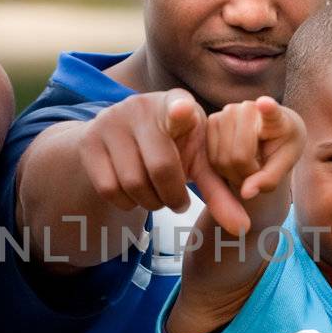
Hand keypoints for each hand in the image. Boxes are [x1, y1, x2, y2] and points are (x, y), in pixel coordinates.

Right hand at [78, 88, 249, 234]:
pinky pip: (108, 188)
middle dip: (172, 196)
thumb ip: (220, 192)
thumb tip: (242, 229)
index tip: (183, 112)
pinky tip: (135, 196)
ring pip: (132, 182)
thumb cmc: (175, 147)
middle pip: (160, 167)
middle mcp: (141, 106)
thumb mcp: (199, 162)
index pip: (178, 107)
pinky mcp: (89, 141)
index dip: (180, 112)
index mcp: (176, 103)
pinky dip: (126, 203)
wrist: (125, 135)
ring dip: (150, 202)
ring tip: (157, 196)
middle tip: (178, 202)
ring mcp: (111, 121)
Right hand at [204, 97, 304, 207]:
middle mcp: (247, 109)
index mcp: (274, 117)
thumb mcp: (284, 165)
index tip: (265, 103)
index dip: (267, 108)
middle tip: (257, 175)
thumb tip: (245, 194)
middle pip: (238, 156)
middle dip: (247, 176)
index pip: (271, 111)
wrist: (269, 133)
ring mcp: (226, 112)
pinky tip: (234, 164)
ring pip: (221, 160)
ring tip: (248, 168)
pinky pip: (211, 158)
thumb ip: (268, 179)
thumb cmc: (280, 147)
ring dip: (234, 175)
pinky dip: (222, 170)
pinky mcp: (211, 121)